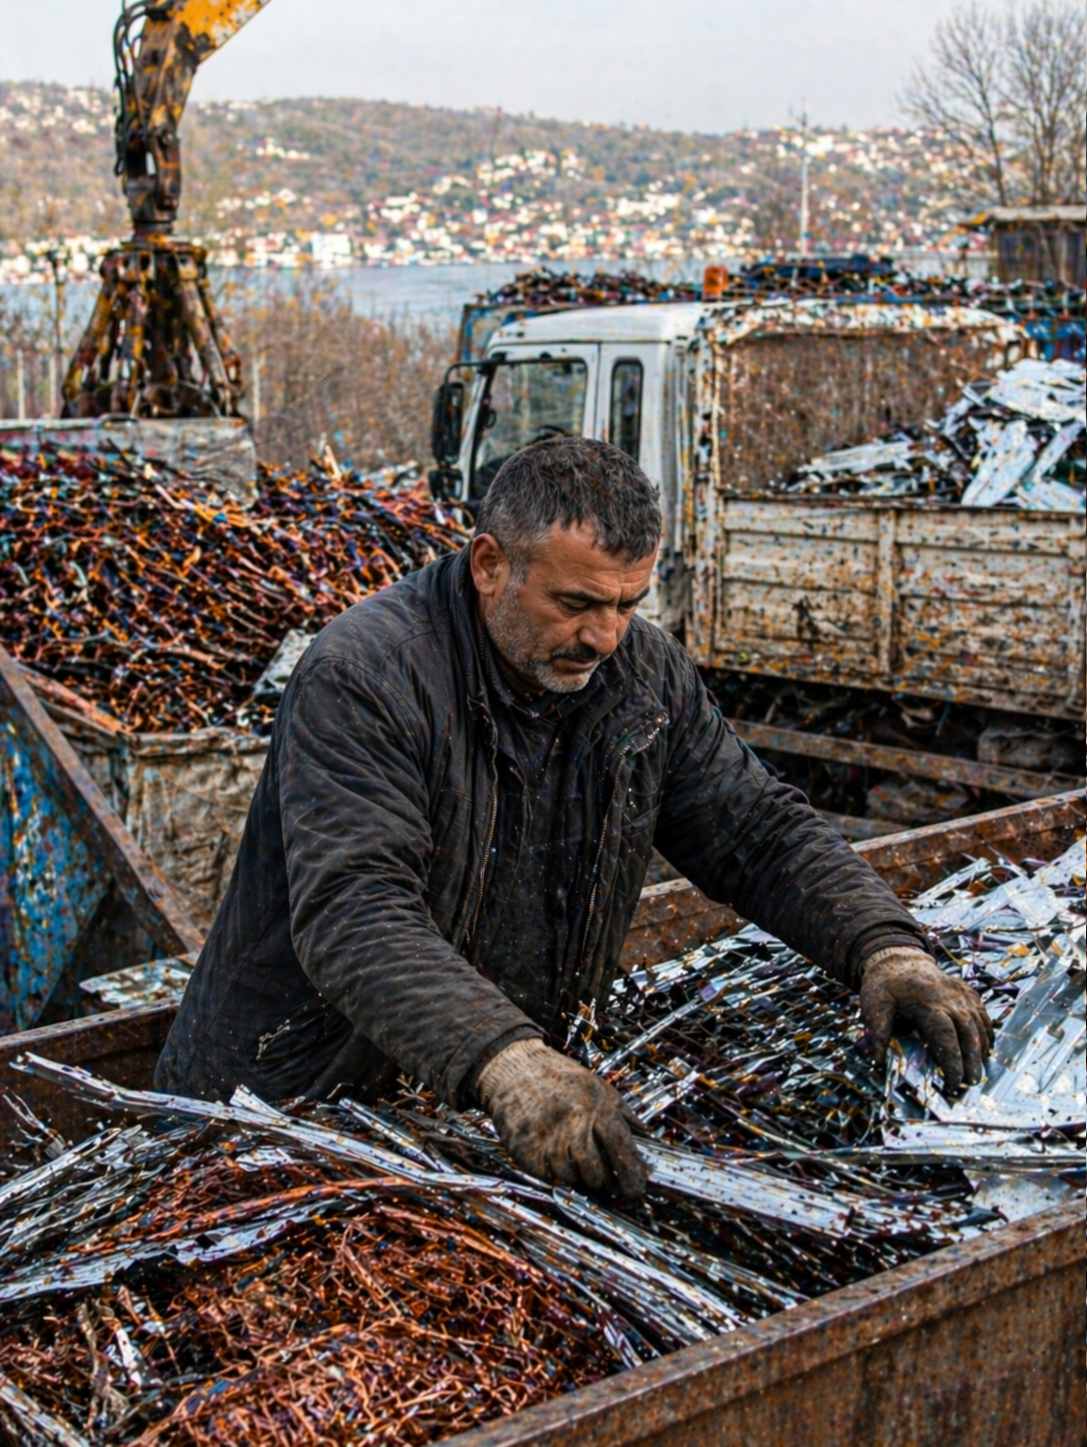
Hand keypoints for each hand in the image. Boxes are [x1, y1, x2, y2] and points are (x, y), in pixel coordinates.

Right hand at [476, 1037, 647, 1198]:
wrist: (517, 1069)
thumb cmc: (562, 1079)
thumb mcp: (599, 1087)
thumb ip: (625, 1114)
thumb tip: (648, 1140)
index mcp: (597, 1106)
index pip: (621, 1147)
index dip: (632, 1173)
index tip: (636, 1189)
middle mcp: (574, 1123)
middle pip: (597, 1171)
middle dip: (605, 1182)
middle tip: (607, 1183)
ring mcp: (549, 1137)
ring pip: (573, 1177)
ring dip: (579, 1177)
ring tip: (577, 1161)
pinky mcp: (527, 1150)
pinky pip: (550, 1176)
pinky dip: (556, 1172)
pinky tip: (555, 1156)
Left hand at [860, 946, 994, 1092]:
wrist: (900, 958)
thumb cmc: (886, 984)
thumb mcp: (874, 1004)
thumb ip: (877, 1032)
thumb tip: (878, 1061)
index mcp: (927, 1003)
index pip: (945, 1036)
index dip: (952, 1060)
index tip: (953, 1081)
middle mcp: (950, 998)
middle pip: (968, 1033)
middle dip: (972, 1060)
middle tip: (971, 1083)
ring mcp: (962, 994)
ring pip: (979, 1026)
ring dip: (980, 1050)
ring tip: (977, 1072)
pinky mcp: (968, 993)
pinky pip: (983, 1016)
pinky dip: (986, 1034)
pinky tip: (983, 1051)